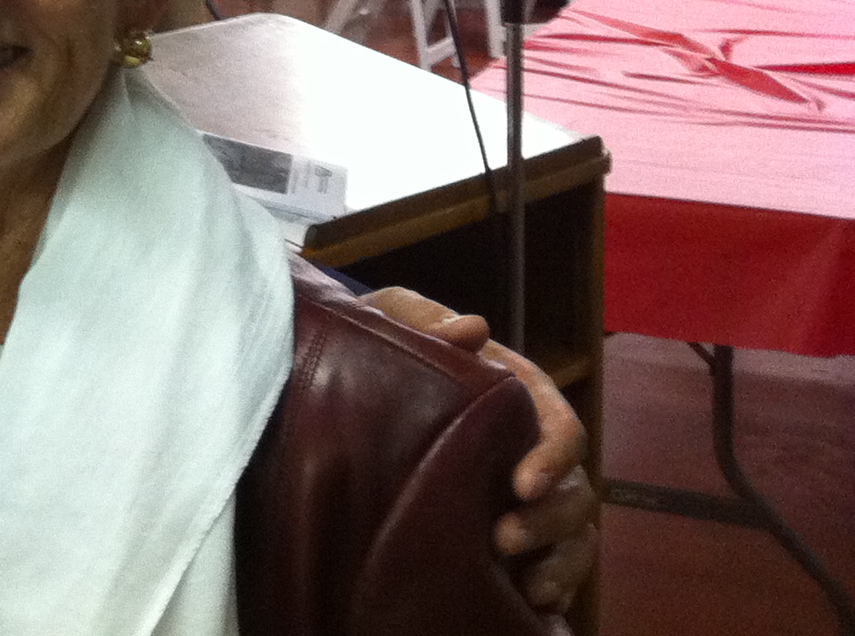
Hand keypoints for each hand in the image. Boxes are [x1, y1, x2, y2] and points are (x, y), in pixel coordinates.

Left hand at [358, 287, 597, 615]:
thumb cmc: (382, 344)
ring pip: (575, 532)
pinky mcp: (517, 532)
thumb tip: (473, 329)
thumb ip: (422, 318)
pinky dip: (557, 586)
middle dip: (550, 519)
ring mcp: (527, 493)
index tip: (521, 484)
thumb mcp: (390, 320)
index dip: (553, 456)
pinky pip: (558, 565)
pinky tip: (533, 606)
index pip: (560, 424)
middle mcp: (532, 445)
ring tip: (525, 584)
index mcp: (515, 392)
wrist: (349, 379)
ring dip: (559, 559)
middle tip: (503, 539)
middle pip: (574, 488)